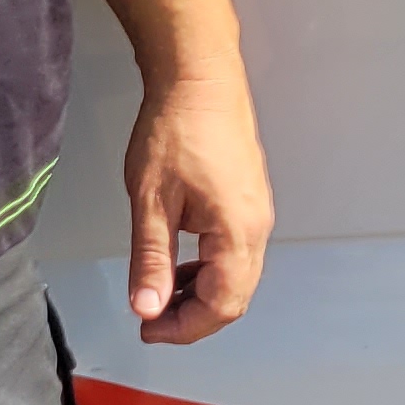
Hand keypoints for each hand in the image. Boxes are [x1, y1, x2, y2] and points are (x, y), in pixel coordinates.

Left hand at [123, 67, 271, 345]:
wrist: (199, 76)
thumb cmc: (176, 128)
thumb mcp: (151, 200)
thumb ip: (151, 260)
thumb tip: (148, 309)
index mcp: (238, 231)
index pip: (222, 305)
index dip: (184, 327)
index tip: (147, 328)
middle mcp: (257, 226)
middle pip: (234, 296)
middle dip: (192, 316)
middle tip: (150, 317)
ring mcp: (257, 212)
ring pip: (236, 275)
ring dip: (199, 293)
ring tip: (159, 291)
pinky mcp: (249, 200)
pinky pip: (235, 251)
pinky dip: (208, 268)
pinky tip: (179, 261)